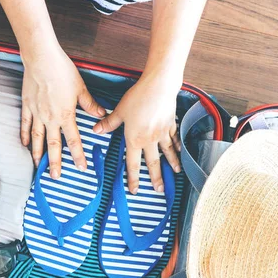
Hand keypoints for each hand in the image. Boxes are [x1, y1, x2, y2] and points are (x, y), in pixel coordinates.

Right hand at [20, 45, 105, 178]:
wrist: (41, 59)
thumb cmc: (62, 71)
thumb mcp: (80, 88)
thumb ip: (90, 104)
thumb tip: (101, 114)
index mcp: (66, 115)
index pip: (74, 140)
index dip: (78, 156)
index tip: (81, 168)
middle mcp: (50, 118)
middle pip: (53, 145)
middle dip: (55, 163)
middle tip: (55, 177)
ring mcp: (36, 114)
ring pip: (36, 139)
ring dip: (37, 154)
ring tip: (37, 166)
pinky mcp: (27, 106)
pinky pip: (25, 125)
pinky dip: (24, 136)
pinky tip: (24, 145)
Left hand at [94, 73, 181, 192]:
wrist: (159, 87)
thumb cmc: (138, 98)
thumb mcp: (119, 111)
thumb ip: (109, 123)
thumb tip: (96, 130)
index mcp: (135, 140)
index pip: (133, 164)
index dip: (133, 178)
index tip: (135, 190)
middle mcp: (150, 140)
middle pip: (153, 163)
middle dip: (155, 178)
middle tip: (159, 190)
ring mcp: (162, 133)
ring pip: (167, 153)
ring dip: (171, 164)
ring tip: (175, 174)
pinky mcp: (171, 124)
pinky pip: (174, 139)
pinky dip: (178, 146)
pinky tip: (181, 152)